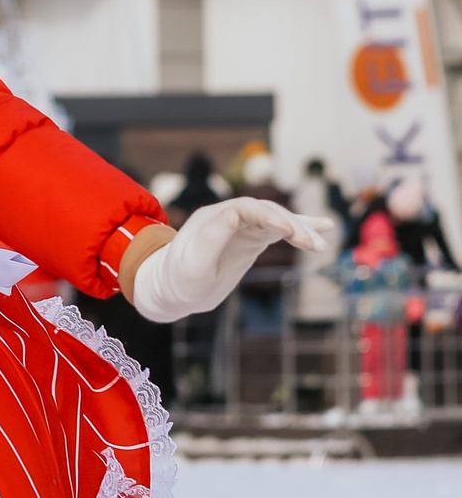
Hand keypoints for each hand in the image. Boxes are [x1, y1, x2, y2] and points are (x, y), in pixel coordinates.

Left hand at [132, 198, 327, 322]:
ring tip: (320, 245)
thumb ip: (212, 238)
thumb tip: (233, 215)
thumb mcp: (193, 264)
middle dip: (291, 225)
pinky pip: (279, 230)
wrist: (172, 289)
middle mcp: (228, 217)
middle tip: (313, 245)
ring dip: (300, 228)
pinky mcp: (251, 239)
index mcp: (211, 219)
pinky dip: (300, 228)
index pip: (246, 208)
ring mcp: (241, 227)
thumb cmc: (180, 280)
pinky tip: (323, 227)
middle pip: (266, 212)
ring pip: (276, 219)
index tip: (288, 232)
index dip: (268, 216)